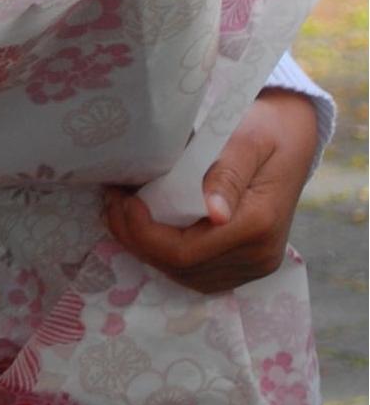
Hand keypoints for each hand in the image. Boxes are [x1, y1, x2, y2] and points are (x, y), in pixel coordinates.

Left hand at [103, 90, 320, 294]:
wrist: (292, 138)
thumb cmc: (263, 130)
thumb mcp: (244, 139)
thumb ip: (226, 174)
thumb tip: (215, 215)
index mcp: (257, 225)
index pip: (185, 252)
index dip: (143, 233)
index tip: (121, 200)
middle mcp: (259, 256)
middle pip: (180, 267)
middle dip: (137, 238)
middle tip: (113, 200)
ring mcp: (255, 265)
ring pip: (185, 274)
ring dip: (148, 247)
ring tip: (124, 211)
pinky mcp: (247, 265)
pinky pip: (197, 272)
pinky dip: (167, 253)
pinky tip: (149, 226)